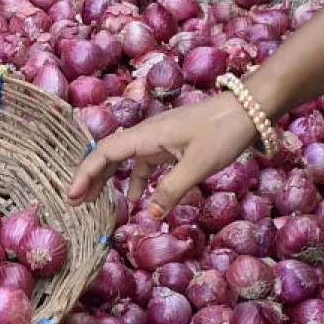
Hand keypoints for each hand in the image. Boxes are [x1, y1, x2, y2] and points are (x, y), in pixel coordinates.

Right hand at [67, 92, 257, 218]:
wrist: (250, 107)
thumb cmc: (224, 131)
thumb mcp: (198, 165)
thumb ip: (171, 191)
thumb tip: (148, 216)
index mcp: (146, 136)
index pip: (104, 153)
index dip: (85, 174)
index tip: (73, 195)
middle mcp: (146, 135)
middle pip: (108, 155)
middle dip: (90, 178)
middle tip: (75, 202)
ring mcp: (158, 139)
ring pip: (124, 160)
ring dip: (108, 180)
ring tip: (95, 202)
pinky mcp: (171, 144)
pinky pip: (144, 164)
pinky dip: (135, 181)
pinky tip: (136, 199)